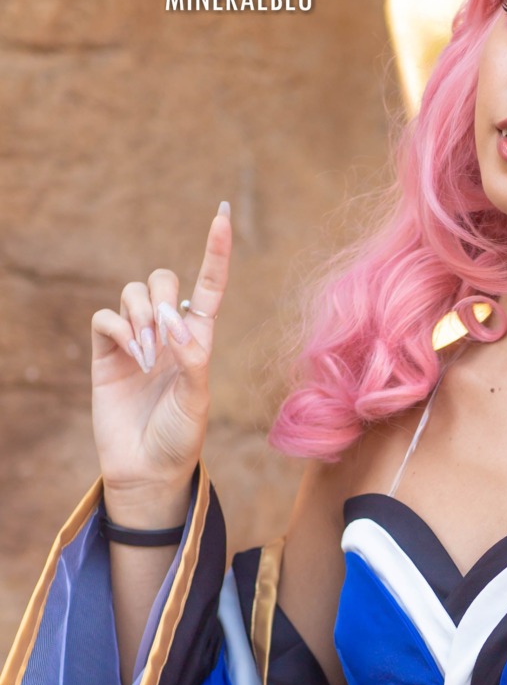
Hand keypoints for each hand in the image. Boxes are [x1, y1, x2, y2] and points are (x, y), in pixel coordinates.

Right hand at [90, 204, 230, 521]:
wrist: (148, 469)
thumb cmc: (180, 438)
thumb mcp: (198, 400)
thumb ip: (192, 358)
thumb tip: (173, 320)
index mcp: (199, 340)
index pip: (209, 286)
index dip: (216, 251)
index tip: (222, 214)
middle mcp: (168, 333)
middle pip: (161, 279)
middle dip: (159, 295)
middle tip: (163, 338)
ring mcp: (135, 341)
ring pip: (132, 292)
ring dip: (139, 315)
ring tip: (146, 356)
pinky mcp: (107, 353)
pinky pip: (105, 316)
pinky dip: (118, 328)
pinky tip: (130, 355)